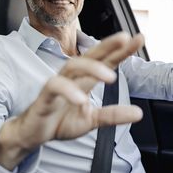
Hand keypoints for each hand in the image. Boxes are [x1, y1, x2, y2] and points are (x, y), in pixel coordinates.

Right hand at [0, 32, 144, 169]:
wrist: (34, 134)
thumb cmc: (61, 120)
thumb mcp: (92, 120)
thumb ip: (113, 115)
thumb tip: (138, 113)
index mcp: (86, 80)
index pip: (106, 61)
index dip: (121, 50)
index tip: (139, 39)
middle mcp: (73, 78)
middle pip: (91, 55)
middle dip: (108, 45)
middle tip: (125, 38)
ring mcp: (58, 84)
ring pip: (73, 66)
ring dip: (92, 68)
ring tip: (110, 76)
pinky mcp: (44, 97)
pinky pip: (55, 87)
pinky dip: (68, 91)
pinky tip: (81, 100)